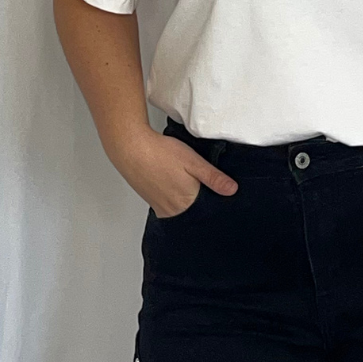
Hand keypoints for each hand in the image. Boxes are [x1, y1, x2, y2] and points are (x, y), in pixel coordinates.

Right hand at [112, 127, 238, 218]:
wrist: (131, 148)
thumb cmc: (160, 153)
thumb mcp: (194, 162)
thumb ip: (213, 178)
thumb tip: (232, 190)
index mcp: (186, 203)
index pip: (208, 212)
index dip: (215, 203)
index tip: (217, 193)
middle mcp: (173, 210)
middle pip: (194, 213)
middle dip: (201, 203)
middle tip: (199, 184)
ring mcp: (160, 207)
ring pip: (181, 210)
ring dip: (186, 200)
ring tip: (185, 182)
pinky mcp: (151, 201)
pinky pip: (169, 206)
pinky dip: (174, 198)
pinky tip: (173, 183)